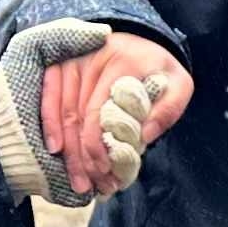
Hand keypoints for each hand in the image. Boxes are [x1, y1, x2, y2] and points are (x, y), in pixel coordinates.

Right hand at [40, 33, 192, 199]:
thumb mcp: (179, 85)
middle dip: (82, 158)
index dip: (98, 147)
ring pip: (62, 112)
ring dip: (67, 151)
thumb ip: (168, 109)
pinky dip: (48, 124)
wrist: (142, 39)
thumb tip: (143, 137)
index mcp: (124, 63)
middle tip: (89, 186)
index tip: (105, 171)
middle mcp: (93, 58)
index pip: (100, 112)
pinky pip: (48, 96)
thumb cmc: (160, 69)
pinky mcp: (60, 64)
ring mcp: (73, 61)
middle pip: (79, 118)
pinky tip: (54, 149)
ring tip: (77, 180)